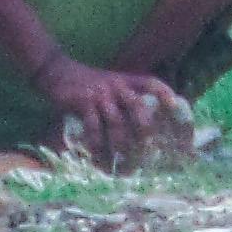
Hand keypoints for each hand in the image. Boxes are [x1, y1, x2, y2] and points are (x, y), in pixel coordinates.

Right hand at [39, 57, 192, 167]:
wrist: (56, 71)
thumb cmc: (87, 83)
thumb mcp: (109, 82)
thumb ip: (123, 96)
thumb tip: (139, 121)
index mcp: (125, 80)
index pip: (150, 82)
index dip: (164, 92)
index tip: (175, 104)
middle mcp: (116, 86)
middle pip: (137, 106)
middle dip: (144, 128)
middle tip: (148, 148)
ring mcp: (99, 94)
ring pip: (116, 121)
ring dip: (120, 143)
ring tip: (123, 160)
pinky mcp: (82, 101)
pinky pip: (93, 126)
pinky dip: (96, 143)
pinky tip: (97, 155)